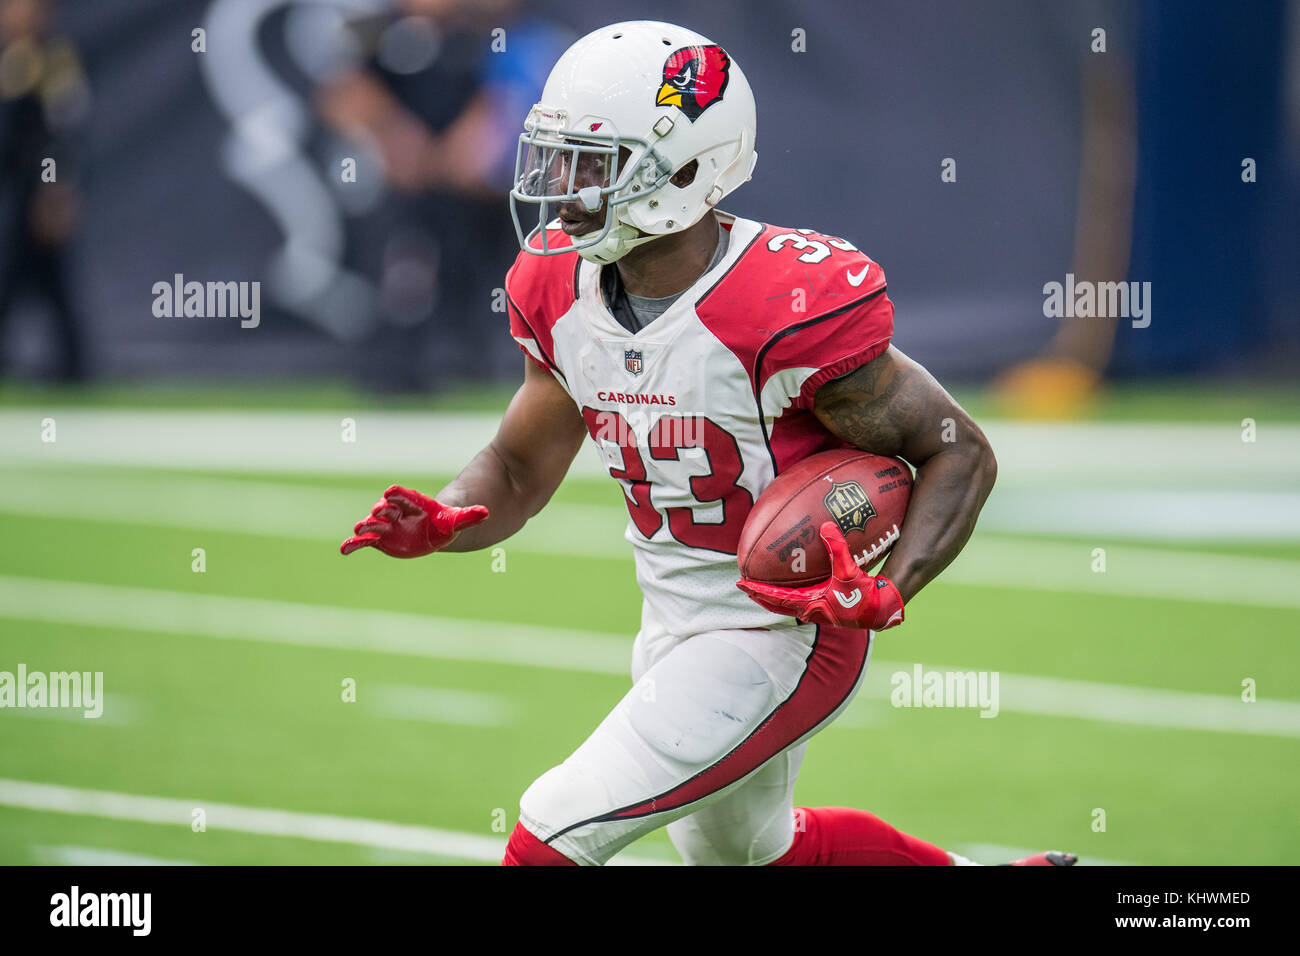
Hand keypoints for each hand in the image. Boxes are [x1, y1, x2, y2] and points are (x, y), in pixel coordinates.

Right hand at [340, 484, 488, 557]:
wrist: (437, 529)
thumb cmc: (447, 521)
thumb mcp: (459, 518)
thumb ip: (469, 515)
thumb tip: (486, 512)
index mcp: (414, 503)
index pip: (405, 496)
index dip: (399, 495)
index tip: (391, 492)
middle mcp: (398, 513)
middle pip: (387, 510)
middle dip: (381, 511)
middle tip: (376, 512)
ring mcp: (388, 526)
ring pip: (375, 525)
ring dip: (366, 527)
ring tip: (358, 531)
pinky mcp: (382, 539)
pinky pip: (366, 541)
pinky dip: (355, 544)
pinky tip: (344, 549)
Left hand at [736, 521, 904, 629]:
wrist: (880, 611)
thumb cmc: (865, 595)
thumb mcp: (850, 570)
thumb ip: (838, 548)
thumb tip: (826, 526)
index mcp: (810, 604)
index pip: (776, 597)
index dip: (757, 590)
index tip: (740, 583)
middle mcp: (810, 610)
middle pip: (776, 604)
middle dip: (758, 595)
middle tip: (743, 585)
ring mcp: (817, 611)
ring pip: (786, 605)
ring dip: (771, 596)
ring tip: (759, 587)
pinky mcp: (825, 608)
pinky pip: (798, 601)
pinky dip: (787, 594)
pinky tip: (790, 584)